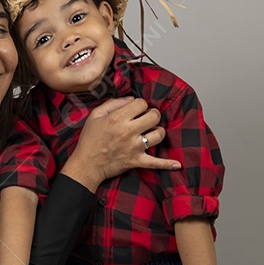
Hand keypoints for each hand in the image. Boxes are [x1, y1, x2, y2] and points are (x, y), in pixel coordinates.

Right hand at [64, 97, 181, 190]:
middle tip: (146, 118)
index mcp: (118, 118)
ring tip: (151, 132)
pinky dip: (167, 164)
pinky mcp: (137, 161)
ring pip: (159, 134)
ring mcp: (135, 147)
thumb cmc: (89, 140)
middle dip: (152, 115)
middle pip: (154, 116)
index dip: (140, 105)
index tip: (135, 110)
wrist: (86, 164)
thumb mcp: (95, 115)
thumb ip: (113, 103)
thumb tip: (130, 99)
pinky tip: (177, 164)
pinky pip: (156, 163)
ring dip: (157, 131)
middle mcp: (129, 132)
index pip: (141, 103)